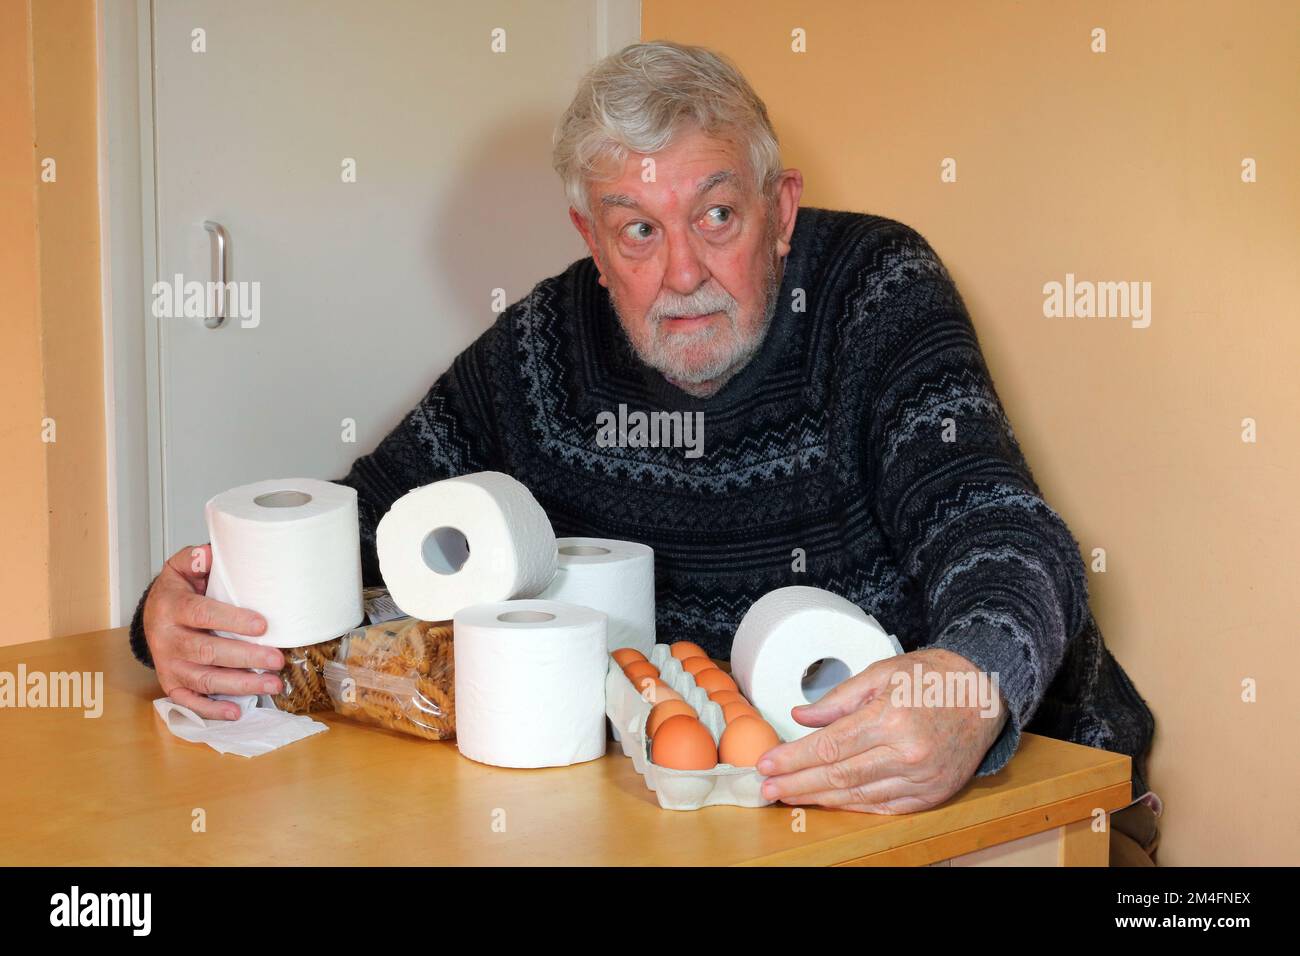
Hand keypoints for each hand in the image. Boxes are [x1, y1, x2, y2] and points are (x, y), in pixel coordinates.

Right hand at [142, 544, 283, 719]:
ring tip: (272, 684)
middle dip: (245, 658)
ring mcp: (168, 664)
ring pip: (203, 680)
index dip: (232, 621)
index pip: (202, 614)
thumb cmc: (179, 591)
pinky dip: (212, 710)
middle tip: (277, 660)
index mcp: (171, 606)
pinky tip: (237, 711)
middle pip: (206, 652)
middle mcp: (166, 638)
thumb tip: (212, 554)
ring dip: (240, 685)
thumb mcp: (183, 567)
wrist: (152, 614)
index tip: (263, 625)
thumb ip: (198, 558)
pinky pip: (189, 702)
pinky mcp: (170, 683)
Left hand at [755, 648, 1008, 812]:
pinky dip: (853, 806)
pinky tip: (829, 801)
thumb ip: (838, 699)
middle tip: (767, 788)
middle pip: (839, 776)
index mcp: (891, 718)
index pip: (829, 747)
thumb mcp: (881, 672)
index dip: (793, 758)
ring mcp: (922, 778)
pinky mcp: (932, 794)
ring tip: (790, 796)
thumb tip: (801, 716)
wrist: (983, 695)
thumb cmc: (931, 678)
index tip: (767, 763)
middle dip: (797, 784)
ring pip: (859, 796)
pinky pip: (884, 806)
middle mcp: (907, 753)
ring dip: (820, 798)